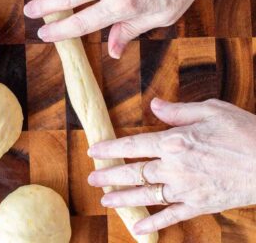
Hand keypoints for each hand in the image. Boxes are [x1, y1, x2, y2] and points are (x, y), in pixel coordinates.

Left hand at [87, 98, 255, 234]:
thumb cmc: (242, 132)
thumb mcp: (209, 110)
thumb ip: (177, 110)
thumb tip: (153, 104)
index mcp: (173, 142)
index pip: (132, 145)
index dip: (111, 149)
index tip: (94, 152)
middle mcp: (174, 168)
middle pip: (134, 172)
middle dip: (110, 176)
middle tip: (92, 180)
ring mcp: (185, 189)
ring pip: (146, 194)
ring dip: (123, 198)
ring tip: (105, 201)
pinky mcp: (199, 205)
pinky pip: (171, 216)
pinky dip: (154, 223)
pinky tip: (139, 228)